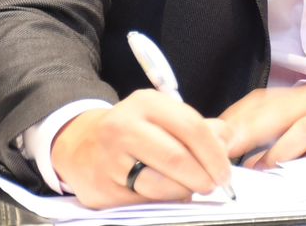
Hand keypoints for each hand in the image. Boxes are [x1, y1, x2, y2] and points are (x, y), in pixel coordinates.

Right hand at [50, 90, 233, 207]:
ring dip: (184, 192)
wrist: (80, 144)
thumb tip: (225, 140)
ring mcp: (111, 158)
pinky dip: (162, 202)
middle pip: (178, 158)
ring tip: (188, 189)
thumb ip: (197, 127)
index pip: (192, 127)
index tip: (225, 172)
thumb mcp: (161, 116)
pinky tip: (165, 194)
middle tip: (212, 185)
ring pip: (162, 185)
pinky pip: (144, 202)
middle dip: (203, 177)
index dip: (214, 154)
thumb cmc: (132, 131)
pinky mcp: (103, 188)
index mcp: (146, 103)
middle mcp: (125, 126)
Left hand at [219, 87, 305, 167]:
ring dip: (279, 149)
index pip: (263, 101)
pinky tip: (300, 171)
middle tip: (224, 150)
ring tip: (259, 168)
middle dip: (247, 130)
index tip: (213, 136)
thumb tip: (245, 150)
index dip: (236, 118)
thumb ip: (286, 130)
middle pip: (278, 110)